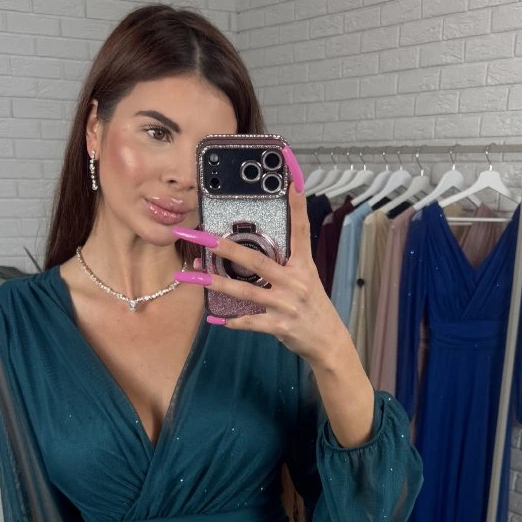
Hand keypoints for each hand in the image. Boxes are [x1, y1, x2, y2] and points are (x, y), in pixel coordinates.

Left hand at [171, 145, 352, 367]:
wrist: (328, 341)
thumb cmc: (313, 307)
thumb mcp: (306, 279)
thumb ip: (284, 264)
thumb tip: (252, 251)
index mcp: (303, 265)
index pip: (301, 230)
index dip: (297, 205)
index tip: (291, 180)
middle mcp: (295, 281)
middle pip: (257, 260)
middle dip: (226, 248)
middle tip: (202, 237)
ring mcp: (287, 304)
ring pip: (246, 291)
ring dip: (217, 283)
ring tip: (193, 275)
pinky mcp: (280, 326)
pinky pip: (251, 322)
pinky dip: (233, 321)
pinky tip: (216, 318)